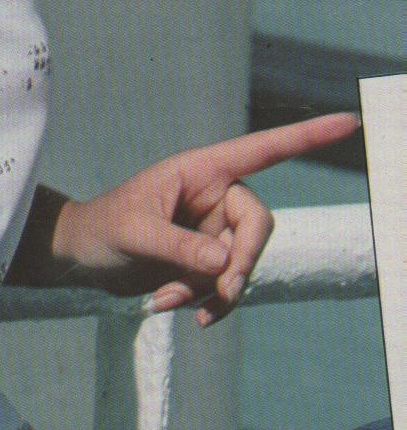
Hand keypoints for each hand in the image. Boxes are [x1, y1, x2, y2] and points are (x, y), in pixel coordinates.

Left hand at [50, 113, 359, 325]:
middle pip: (258, 226)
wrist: (82, 259)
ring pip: (242, 264)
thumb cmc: (102, 228)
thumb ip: (178, 246)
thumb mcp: (134, 233)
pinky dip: (204, 301)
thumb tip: (224, 262)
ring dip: (211, 290)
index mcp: (202, 170)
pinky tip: (170, 306)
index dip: (305, 138)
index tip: (347, 123)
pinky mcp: (208, 262)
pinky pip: (225, 286)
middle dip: (242, 262)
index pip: (262, 151)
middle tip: (220, 292)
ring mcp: (215, 231)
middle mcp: (216, 197)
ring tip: (166, 299)